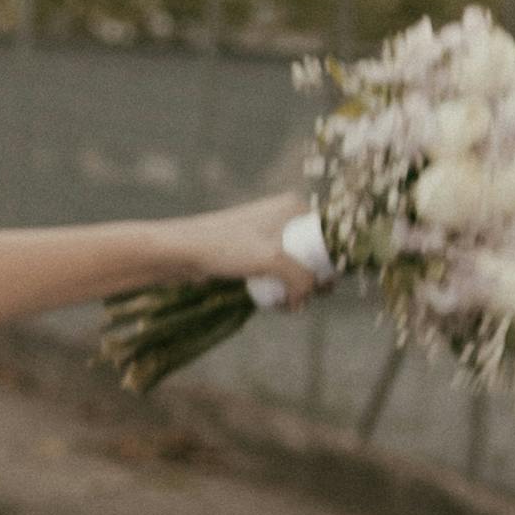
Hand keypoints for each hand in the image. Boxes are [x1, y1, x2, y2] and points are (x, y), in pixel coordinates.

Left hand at [186, 192, 323, 300]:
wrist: (182, 251)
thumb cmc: (226, 247)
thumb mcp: (273, 259)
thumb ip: (301, 278)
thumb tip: (306, 297)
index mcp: (294, 208)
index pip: (330, 237)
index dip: (332, 264)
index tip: (325, 287)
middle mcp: (284, 217)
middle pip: (314, 254)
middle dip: (312, 281)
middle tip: (302, 300)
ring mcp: (268, 235)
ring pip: (295, 266)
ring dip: (294, 289)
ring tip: (286, 306)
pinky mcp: (253, 252)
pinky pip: (277, 272)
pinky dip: (279, 288)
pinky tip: (273, 304)